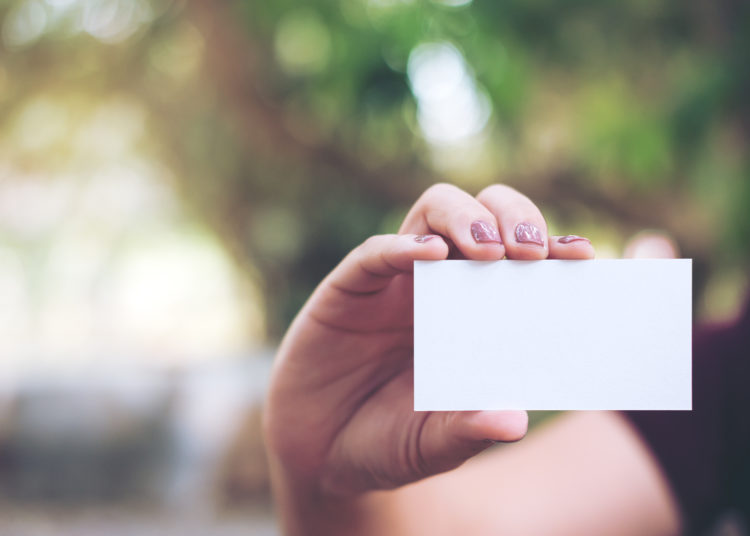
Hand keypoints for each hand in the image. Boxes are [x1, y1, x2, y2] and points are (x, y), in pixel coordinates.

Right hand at [264, 184, 594, 500]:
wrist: (323, 457)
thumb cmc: (388, 443)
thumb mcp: (435, 445)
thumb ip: (470, 432)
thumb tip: (515, 421)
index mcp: (474, 313)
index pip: (519, 259)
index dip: (553, 247)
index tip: (584, 256)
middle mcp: (439, 285)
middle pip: (483, 213)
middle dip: (514, 217)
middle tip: (532, 252)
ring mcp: (393, 281)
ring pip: (433, 212)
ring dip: (466, 218)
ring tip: (489, 251)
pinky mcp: (348, 289)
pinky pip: (373, 254)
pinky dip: (399, 246)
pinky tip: (427, 255)